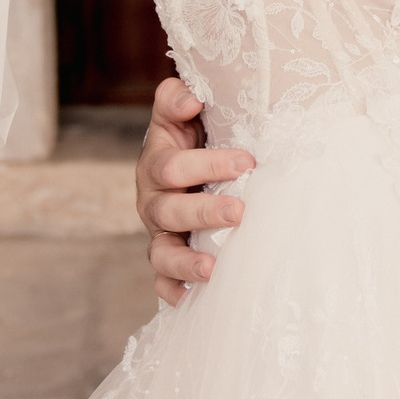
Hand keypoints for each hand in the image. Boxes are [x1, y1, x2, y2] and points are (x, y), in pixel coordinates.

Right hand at [137, 74, 254, 306]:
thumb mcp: (180, 112)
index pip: (174, 167)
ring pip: (161, 251)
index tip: (246, 162)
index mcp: (157, 163)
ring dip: (185, 261)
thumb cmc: (191, 135)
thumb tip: (190, 99)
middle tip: (240, 211)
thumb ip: (177, 99)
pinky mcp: (166, 254)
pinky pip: (161, 278)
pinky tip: (189, 299)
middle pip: (169, 211)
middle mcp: (153, 201)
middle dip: (204, 212)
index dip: (207, 164)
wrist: (182, 164)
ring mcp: (158, 232)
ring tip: (213, 268)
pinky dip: (172, 289)